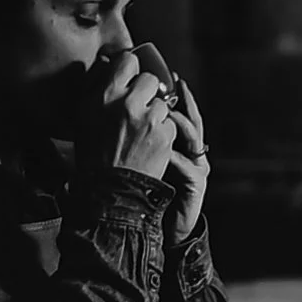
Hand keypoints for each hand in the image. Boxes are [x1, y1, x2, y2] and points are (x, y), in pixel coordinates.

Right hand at [81, 44, 177, 186]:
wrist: (108, 196)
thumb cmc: (93, 158)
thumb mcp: (84, 119)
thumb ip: (95, 88)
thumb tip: (106, 63)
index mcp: (105, 95)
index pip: (128, 60)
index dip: (131, 71)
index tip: (130, 82)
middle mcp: (127, 103)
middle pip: (150, 80)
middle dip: (147, 95)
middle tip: (137, 114)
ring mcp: (148, 120)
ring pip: (162, 103)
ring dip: (156, 117)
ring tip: (142, 136)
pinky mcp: (163, 136)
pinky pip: (170, 124)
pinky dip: (163, 135)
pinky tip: (149, 148)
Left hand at [136, 41, 209, 237]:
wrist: (150, 228)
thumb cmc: (141, 192)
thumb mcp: (132, 156)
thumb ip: (126, 133)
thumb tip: (106, 104)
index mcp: (174, 140)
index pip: (176, 107)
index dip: (170, 89)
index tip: (159, 72)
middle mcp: (188, 149)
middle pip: (191, 114)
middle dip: (182, 98)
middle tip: (171, 82)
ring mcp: (195, 165)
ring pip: (194, 134)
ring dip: (180, 120)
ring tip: (166, 111)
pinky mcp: (196, 184)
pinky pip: (187, 164)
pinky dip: (176, 155)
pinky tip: (164, 148)